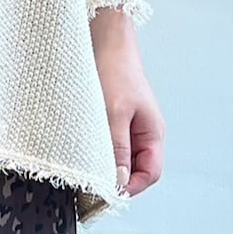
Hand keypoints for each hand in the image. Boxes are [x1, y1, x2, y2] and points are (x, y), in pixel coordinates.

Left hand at [89, 8, 165, 198]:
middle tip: (90, 186)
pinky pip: (107, 147)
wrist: (103, 40)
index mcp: (152, 133)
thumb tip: (119, 181)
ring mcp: (127, 129)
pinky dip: (95, 154)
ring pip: (118, 161)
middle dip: (116, 181)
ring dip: (104, 167)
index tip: (107, 193)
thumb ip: (117, 148)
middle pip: (134, 171)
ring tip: (84, 169)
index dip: (131, 188)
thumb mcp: (114, 113)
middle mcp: (142, 134)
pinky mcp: (111, 123)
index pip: (149, 174)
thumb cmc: (113, 71)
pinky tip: (80, 152)